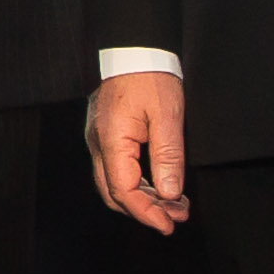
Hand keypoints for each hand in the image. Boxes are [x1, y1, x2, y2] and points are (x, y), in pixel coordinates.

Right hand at [85, 71, 190, 234]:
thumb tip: (169, 194)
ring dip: (144, 198)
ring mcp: (100, 140)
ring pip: (115, 183)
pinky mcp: (107, 135)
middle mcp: (99, 144)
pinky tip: (159, 185)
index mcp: (111, 141)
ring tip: (175, 204)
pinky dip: (139, 183)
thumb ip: (167, 156)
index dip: (146, 213)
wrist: (134, 48)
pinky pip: (118, 168)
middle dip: (145, 211)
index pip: (123, 191)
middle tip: (175, 218)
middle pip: (114, 193)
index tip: (168, 225)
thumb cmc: (149, 75)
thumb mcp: (167, 116)